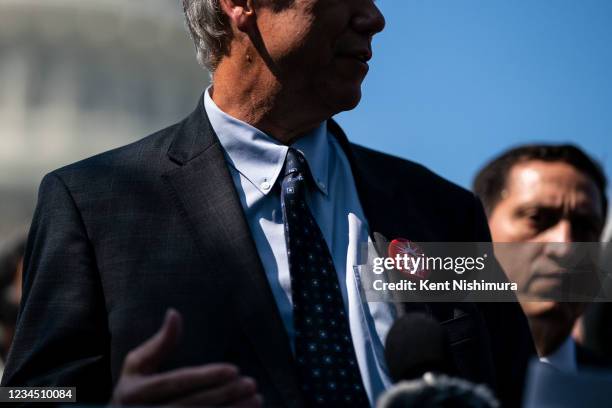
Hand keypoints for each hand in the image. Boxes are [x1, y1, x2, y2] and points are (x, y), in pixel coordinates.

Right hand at [110, 309, 261, 406]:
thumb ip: (159, 343)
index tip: (234, 369)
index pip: (176, 383)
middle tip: (251, 384)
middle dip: (224, 395)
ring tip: (256, 400)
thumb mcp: (137, 366)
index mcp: (133, 393)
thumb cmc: (133, 391)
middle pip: (191, 406)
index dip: (206, 377)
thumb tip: (174, 313)